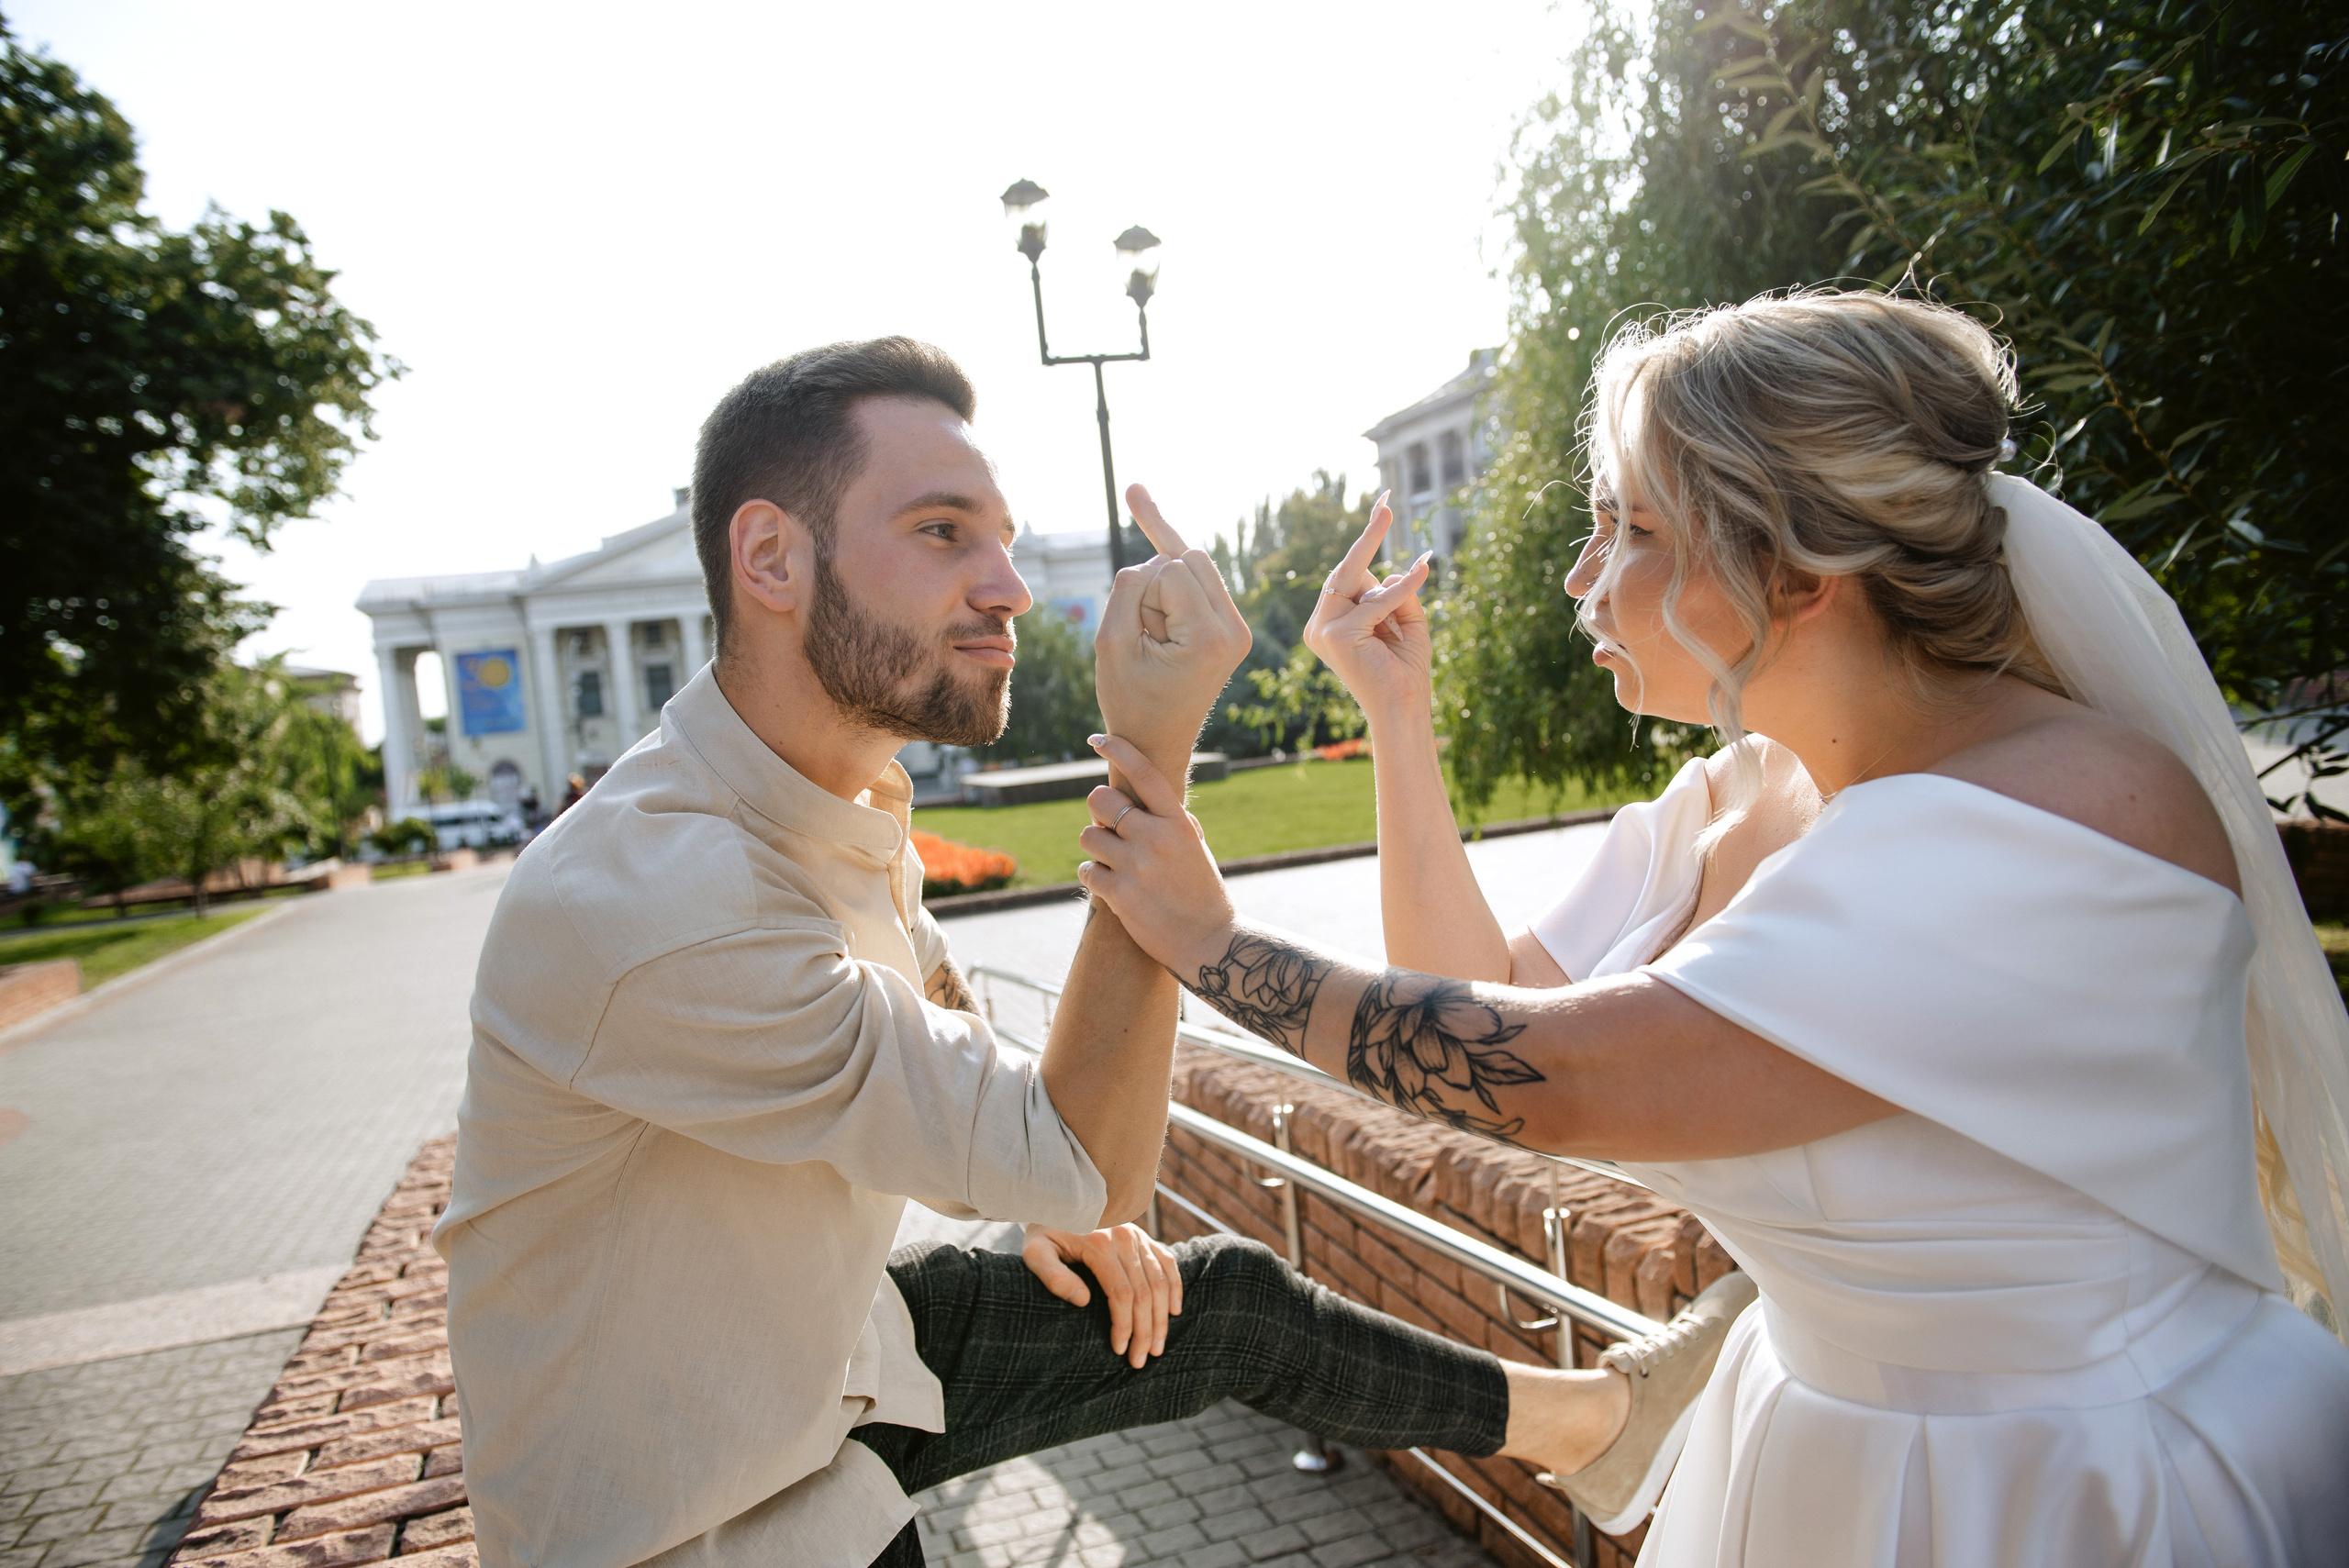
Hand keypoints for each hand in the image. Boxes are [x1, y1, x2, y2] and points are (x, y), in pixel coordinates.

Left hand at [1021, 1221, 1183, 1367]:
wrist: (1057, 1201)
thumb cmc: (1043, 1232)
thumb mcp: (1035, 1251)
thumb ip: (1052, 1275)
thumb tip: (1083, 1300)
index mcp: (1100, 1243)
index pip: (1122, 1293)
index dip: (1124, 1325)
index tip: (1119, 1350)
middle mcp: (1124, 1237)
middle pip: (1145, 1292)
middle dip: (1146, 1331)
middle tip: (1140, 1360)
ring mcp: (1137, 1235)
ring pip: (1160, 1282)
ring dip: (1161, 1319)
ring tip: (1157, 1347)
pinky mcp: (1143, 1236)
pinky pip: (1167, 1262)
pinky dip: (1174, 1288)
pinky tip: (1173, 1312)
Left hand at [1077, 734, 1237, 975]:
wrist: (1208, 941)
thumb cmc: (1202, 892)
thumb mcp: (1196, 848)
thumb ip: (1172, 821)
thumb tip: (1145, 799)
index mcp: (1177, 822)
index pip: (1142, 773)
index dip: (1117, 749)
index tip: (1096, 739)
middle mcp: (1155, 837)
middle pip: (1100, 800)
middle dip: (1099, 811)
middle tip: (1109, 827)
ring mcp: (1135, 865)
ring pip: (1089, 836)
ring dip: (1097, 849)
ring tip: (1116, 864)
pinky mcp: (1118, 893)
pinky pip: (1086, 870)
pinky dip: (1093, 876)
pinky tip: (1111, 887)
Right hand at [1093, 484, 1253, 767]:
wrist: (1157, 742)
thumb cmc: (1130, 701)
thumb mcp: (1110, 645)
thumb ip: (1127, 590)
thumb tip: (1155, 557)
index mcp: (1210, 638)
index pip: (1171, 569)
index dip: (1141, 592)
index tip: (1137, 635)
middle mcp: (1234, 630)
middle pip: (1192, 557)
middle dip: (1156, 583)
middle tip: (1144, 632)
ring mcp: (1238, 629)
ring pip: (1195, 562)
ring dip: (1163, 583)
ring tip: (1145, 623)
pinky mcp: (1231, 627)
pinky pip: (1200, 578)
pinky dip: (1173, 567)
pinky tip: (1140, 500)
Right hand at [1300, 494, 1434, 724]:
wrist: (1404, 710)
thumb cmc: (1406, 672)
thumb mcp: (1407, 622)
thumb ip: (1398, 595)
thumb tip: (1390, 570)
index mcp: (1330, 624)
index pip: (1347, 578)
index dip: (1365, 544)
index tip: (1381, 509)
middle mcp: (1319, 626)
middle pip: (1345, 571)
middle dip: (1368, 536)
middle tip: (1385, 503)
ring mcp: (1323, 631)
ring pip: (1357, 581)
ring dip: (1390, 574)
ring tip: (1411, 547)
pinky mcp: (1336, 636)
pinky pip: (1375, 602)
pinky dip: (1400, 592)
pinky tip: (1422, 573)